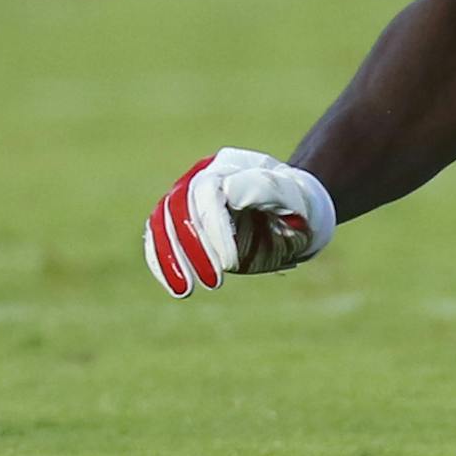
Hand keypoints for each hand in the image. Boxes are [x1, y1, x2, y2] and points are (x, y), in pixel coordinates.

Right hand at [143, 149, 336, 296]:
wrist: (294, 207)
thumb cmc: (297, 203)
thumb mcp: (294, 197)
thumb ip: (267, 191)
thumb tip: (230, 193)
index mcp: (235, 165)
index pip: (210, 194)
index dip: (215, 231)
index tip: (231, 265)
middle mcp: (205, 174)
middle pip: (180, 205)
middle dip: (191, 248)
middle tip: (211, 283)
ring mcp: (188, 193)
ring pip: (162, 221)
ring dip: (170, 258)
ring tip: (185, 291)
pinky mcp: (179, 216)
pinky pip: (158, 235)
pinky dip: (162, 261)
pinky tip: (175, 285)